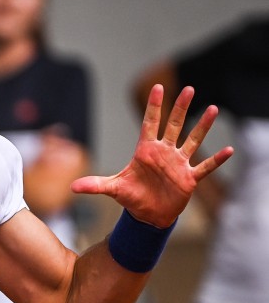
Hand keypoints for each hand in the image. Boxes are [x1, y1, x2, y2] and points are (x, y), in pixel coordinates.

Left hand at [70, 85, 232, 227]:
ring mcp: (178, 164)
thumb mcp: (113, 189)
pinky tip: (228, 150)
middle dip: (180, 108)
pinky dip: (216, 160)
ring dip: (202, 127)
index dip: (153, 107)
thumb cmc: (131, 197)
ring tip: (213, 108)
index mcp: (145, 151)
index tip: (157, 87)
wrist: (148, 215)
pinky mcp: (189, 178)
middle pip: (174, 126)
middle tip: (188, 89)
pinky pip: (205, 167)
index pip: (149, 124)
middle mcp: (164, 153)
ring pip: (192, 141)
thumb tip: (73, 187)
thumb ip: (95, 185)